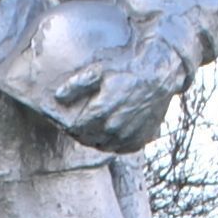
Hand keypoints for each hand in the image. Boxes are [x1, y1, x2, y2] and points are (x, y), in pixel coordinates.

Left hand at [54, 34, 185, 151]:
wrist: (159, 71)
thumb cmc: (127, 67)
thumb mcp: (99, 70)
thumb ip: (77, 84)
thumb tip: (58, 97)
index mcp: (102, 110)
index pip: (77, 127)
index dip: (68, 126)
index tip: (66, 122)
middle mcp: (115, 126)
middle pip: (88, 139)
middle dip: (79, 134)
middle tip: (77, 127)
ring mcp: (129, 135)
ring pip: (104, 146)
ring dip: (95, 141)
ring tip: (92, 131)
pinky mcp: (141, 138)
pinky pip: (122, 149)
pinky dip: (114, 145)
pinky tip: (110, 135)